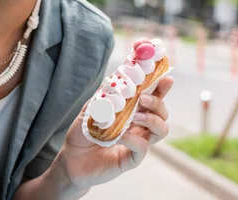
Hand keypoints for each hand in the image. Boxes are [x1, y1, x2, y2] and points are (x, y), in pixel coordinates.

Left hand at [57, 76, 173, 189]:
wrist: (71, 158)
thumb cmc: (83, 132)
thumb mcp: (91, 108)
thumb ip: (106, 95)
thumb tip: (118, 79)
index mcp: (132, 111)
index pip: (152, 97)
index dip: (161, 88)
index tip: (166, 78)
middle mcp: (138, 126)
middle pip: (162, 113)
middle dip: (157, 102)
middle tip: (143, 98)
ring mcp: (137, 142)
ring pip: (161, 130)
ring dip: (152, 119)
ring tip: (136, 116)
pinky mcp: (131, 159)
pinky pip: (142, 148)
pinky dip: (134, 139)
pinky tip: (121, 136)